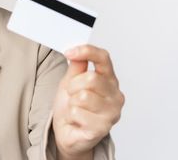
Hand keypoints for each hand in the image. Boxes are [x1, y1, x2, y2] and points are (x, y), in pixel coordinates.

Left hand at [52, 44, 124, 158]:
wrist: (68, 132)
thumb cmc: (72, 106)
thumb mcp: (71, 82)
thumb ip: (76, 66)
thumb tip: (76, 50)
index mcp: (109, 80)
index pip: (103, 58)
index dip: (87, 51)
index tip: (69, 52)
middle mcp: (115, 96)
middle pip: (91, 78)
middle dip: (73, 86)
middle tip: (71, 94)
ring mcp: (112, 113)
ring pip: (83, 96)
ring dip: (71, 102)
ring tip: (75, 108)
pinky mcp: (103, 128)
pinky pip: (77, 113)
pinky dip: (71, 116)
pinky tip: (77, 120)